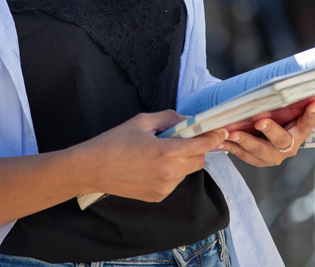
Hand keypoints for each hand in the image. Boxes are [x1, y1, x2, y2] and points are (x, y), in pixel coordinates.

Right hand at [73, 110, 227, 202]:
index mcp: (166, 152)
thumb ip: (169, 119)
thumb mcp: (142, 122)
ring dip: (183, 160)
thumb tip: (187, 121)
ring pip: (187, 171)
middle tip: (181, 138)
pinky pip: (174, 181)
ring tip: (160, 151)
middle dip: (196, 148)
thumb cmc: (115, 142)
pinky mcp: (158, 196)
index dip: (213, 137)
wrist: (93, 168)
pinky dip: (171, 171)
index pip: (201, 145)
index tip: (221, 131)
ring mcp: (164, 188)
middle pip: (199, 160)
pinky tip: (152, 164)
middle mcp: (169, 173)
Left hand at [219, 102, 314, 166]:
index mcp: (298, 133)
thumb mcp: (280, 109)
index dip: (310, 115)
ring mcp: (272, 156)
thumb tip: (278, 79)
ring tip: (232, 133)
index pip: (308, 124)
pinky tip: (220, 140)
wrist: (264, 135)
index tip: (312, 104)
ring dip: (244, 141)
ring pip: (259, 150)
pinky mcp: (257, 161)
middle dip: (270, 130)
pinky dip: (231, 146)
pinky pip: (243, 154)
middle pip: (281, 140)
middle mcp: (288, 147)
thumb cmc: (275, 116)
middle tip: (260, 122)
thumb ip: (281, 101)